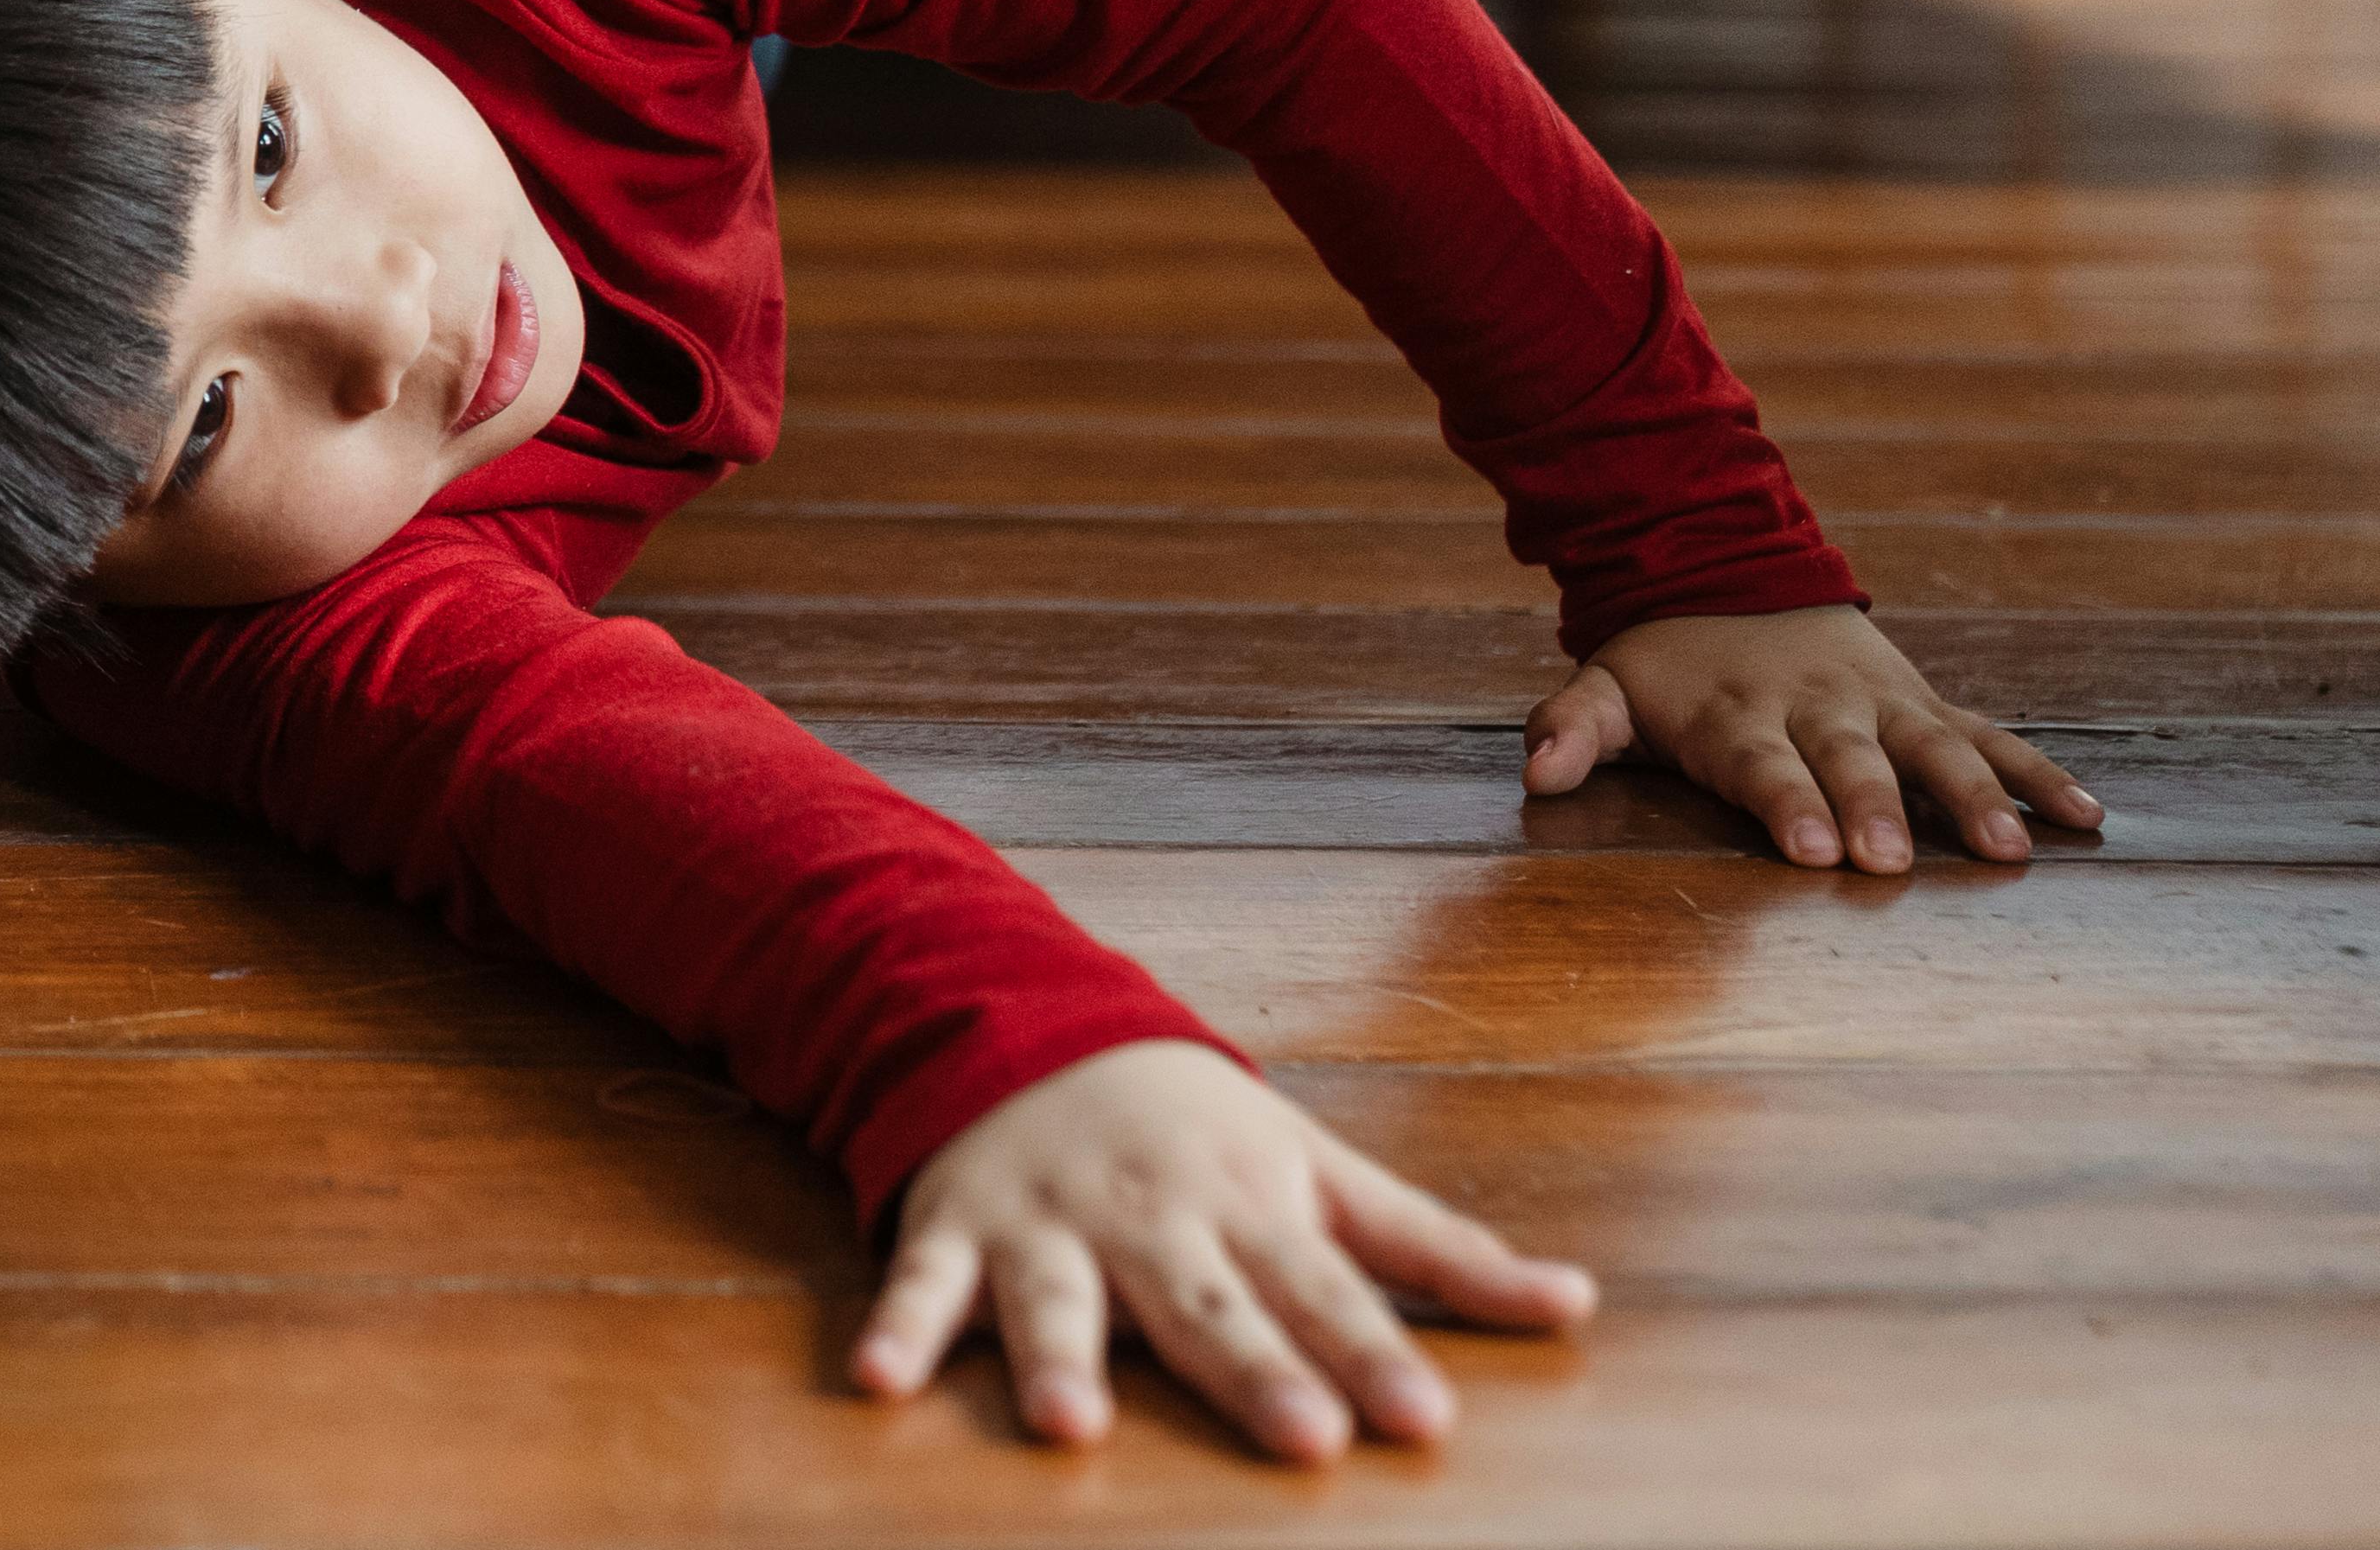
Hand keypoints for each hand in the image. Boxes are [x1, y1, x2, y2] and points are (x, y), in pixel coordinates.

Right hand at [854, 1042, 1594, 1462]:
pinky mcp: (955, 1227)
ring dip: (1057, 1357)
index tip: (1424, 1420)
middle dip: (1250, 1370)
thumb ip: (1437, 1247)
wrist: (1025, 1017)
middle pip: (1205, 1305)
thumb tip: (1578, 1304)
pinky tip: (877, 1383)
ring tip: (1070, 1427)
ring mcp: (1046, 1221)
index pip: (1324, 1288)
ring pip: (1056, 1297)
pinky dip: (895, 1328)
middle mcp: (1149, 1216)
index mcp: (1245, 1202)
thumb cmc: (1195, 1122)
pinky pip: (920, 1281)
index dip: (1373, 1353)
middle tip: (1303, 1438)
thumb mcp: (1317, 1167)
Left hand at [1523, 604, 2100, 871]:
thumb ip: (1571, 725)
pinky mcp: (1928, 703)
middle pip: (1852, 764)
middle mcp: (1819, 709)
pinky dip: (2041, 774)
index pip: (1762, 767)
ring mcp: (1882, 705)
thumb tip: (1533, 774)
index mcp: (1740, 716)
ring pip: (1937, 751)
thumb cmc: (1669, 663)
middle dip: (1874, 810)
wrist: (1734, 571)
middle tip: (1894, 862)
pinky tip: (2089, 819)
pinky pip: (1994, 737)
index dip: (1786, 806)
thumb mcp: (1607, 683)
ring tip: (2012, 852)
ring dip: (1974, 799)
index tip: (1811, 852)